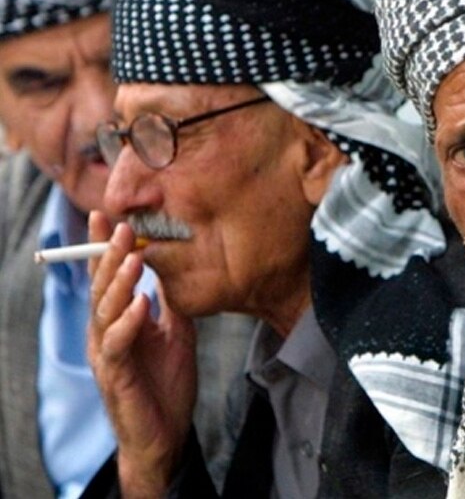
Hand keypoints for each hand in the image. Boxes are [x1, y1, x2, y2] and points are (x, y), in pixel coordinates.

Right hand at [87, 212, 197, 497]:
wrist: (165, 433)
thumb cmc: (166, 382)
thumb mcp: (177, 331)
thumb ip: (172, 301)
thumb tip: (178, 265)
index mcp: (117, 319)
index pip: (108, 277)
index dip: (104, 247)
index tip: (107, 215)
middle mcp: (105, 332)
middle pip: (102, 287)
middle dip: (110, 255)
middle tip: (122, 227)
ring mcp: (106, 354)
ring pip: (104, 312)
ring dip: (120, 284)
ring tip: (133, 259)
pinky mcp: (115, 376)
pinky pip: (116, 345)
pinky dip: (128, 323)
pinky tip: (141, 306)